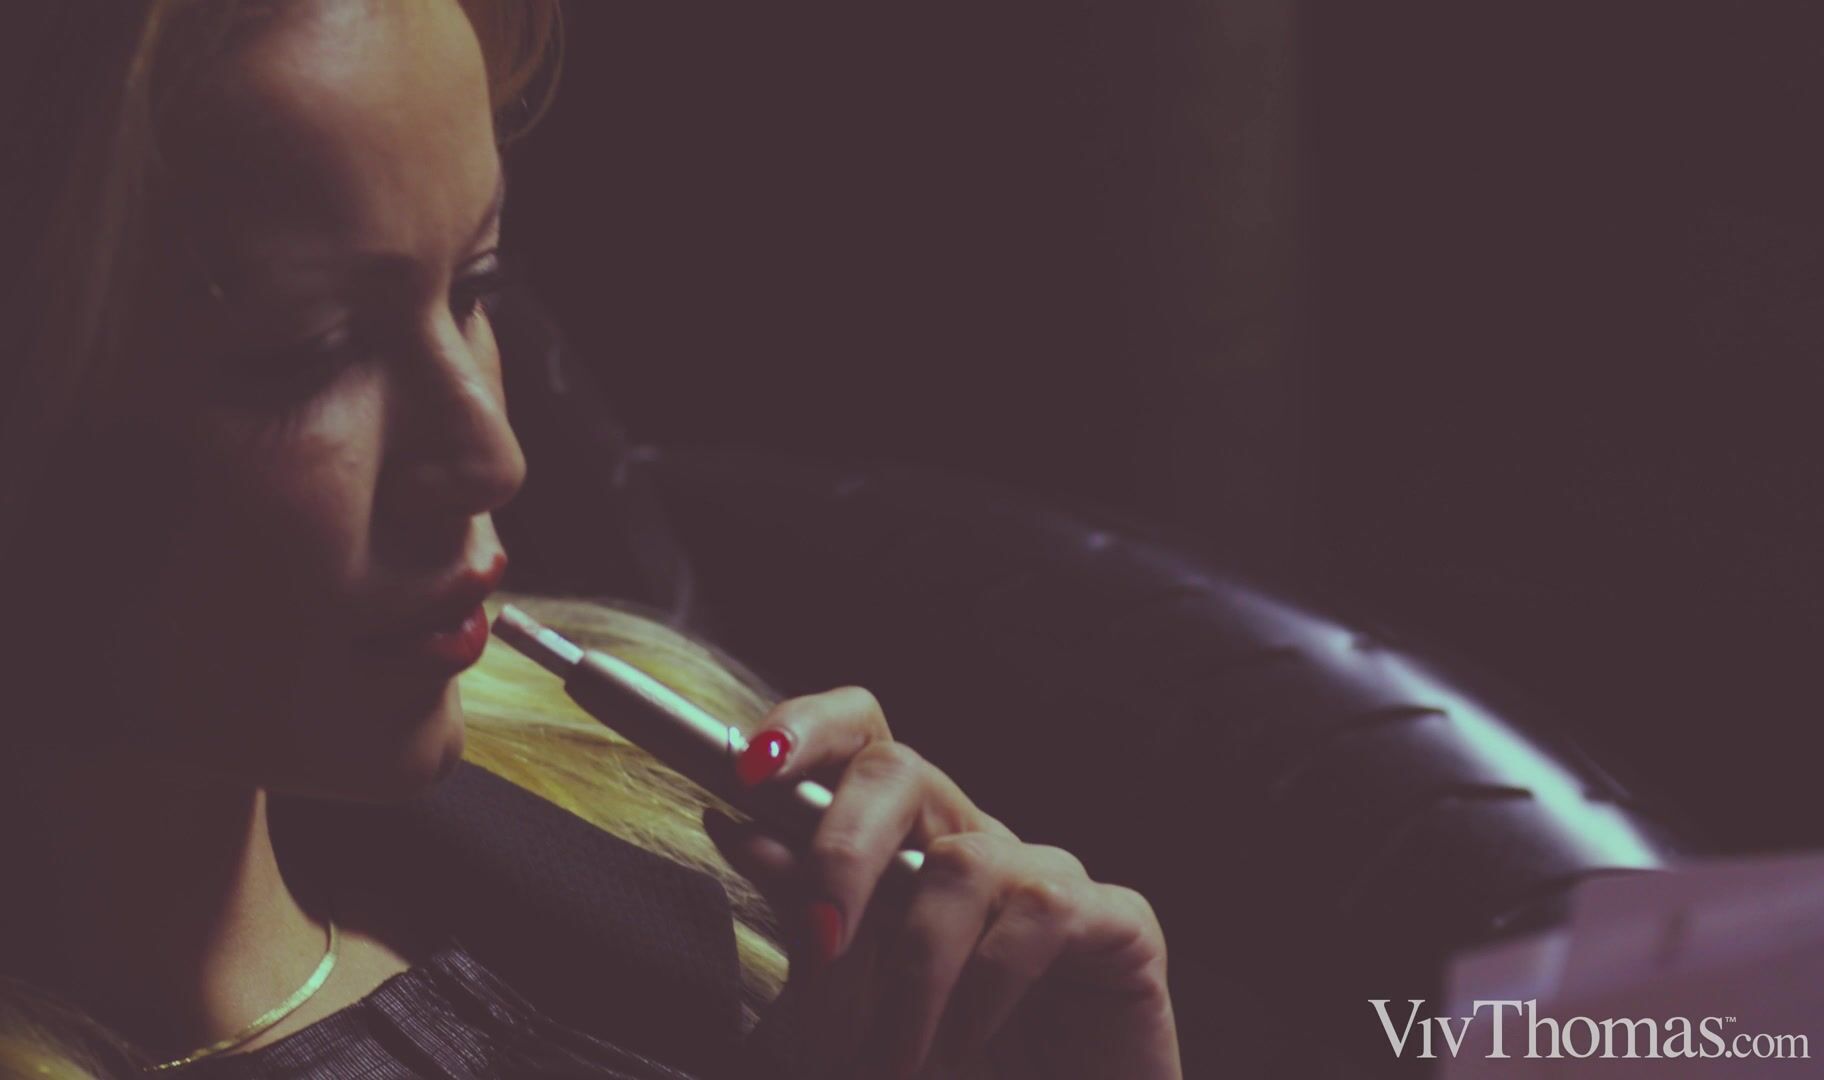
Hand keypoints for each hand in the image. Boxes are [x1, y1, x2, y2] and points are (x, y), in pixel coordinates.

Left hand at [703, 687, 1181, 1078]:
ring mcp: (1045, 875)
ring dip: (912, 971)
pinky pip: (1043, 912)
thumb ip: (803, 915)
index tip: (747, 769)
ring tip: (893, 1059)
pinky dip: (987, 988)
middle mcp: (972, 840)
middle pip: (900, 770)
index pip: (858, 739)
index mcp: (902, 844)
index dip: (806, 729)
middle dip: (842, 850)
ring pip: (961, 861)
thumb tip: (739, 829)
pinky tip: (963, 1046)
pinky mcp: (1115, 921)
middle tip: (819, 942)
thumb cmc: (937, 1063)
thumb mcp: (844, 998)